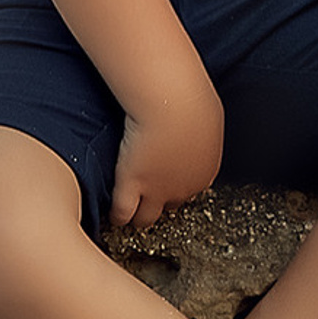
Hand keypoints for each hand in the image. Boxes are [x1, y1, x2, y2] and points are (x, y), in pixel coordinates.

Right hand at [108, 79, 223, 230]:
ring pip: (146, 219)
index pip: (190, 190)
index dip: (176, 185)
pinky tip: (110, 211)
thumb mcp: (206, 116)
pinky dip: (116, 216)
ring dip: (137, 214)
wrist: (173, 101)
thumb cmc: (191, 99)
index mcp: (203, 171)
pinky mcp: (132, 185)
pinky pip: (122, 214)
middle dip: (159, 199)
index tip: (165, 178)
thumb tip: (196, 129)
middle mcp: (183, 187)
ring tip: (127, 211)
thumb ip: (201, 133)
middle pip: (171, 205)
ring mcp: (157, 190)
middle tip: (145, 192)